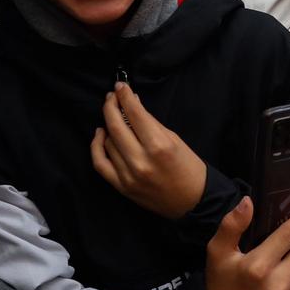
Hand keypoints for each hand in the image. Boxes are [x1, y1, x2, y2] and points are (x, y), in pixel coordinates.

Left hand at [92, 84, 208, 219]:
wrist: (193, 202)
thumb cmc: (188, 168)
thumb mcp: (174, 139)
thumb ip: (150, 123)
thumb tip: (132, 104)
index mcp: (159, 146)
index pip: (135, 114)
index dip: (125, 96)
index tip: (121, 86)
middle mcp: (141, 161)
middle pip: (116, 126)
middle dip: (111, 105)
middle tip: (112, 96)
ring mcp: (129, 176)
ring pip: (108, 142)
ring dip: (109, 125)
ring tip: (114, 116)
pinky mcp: (122, 187)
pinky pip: (100, 163)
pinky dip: (97, 146)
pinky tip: (100, 135)